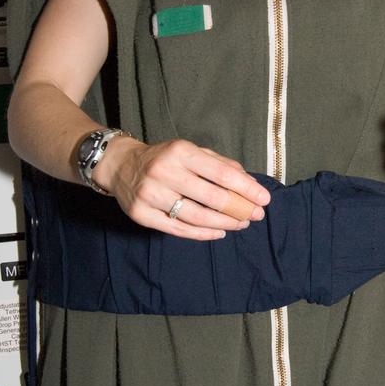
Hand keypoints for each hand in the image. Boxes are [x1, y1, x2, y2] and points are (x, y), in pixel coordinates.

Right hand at [97, 136, 270, 240]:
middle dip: (239, 209)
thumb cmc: (164, 158)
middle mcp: (164, 172)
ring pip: (197, 217)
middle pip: (212, 198)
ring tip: (240, 224)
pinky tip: (219, 233)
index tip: (264, 199)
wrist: (121, 165)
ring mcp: (151, 195)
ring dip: (224, 224)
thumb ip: (219, 164)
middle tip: (255, 215)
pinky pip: (179, 229)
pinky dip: (203, 234)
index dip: (247, 188)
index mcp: (181, 152)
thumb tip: (249, 183)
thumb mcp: (190, 151)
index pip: (222, 173)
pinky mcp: (141, 214)